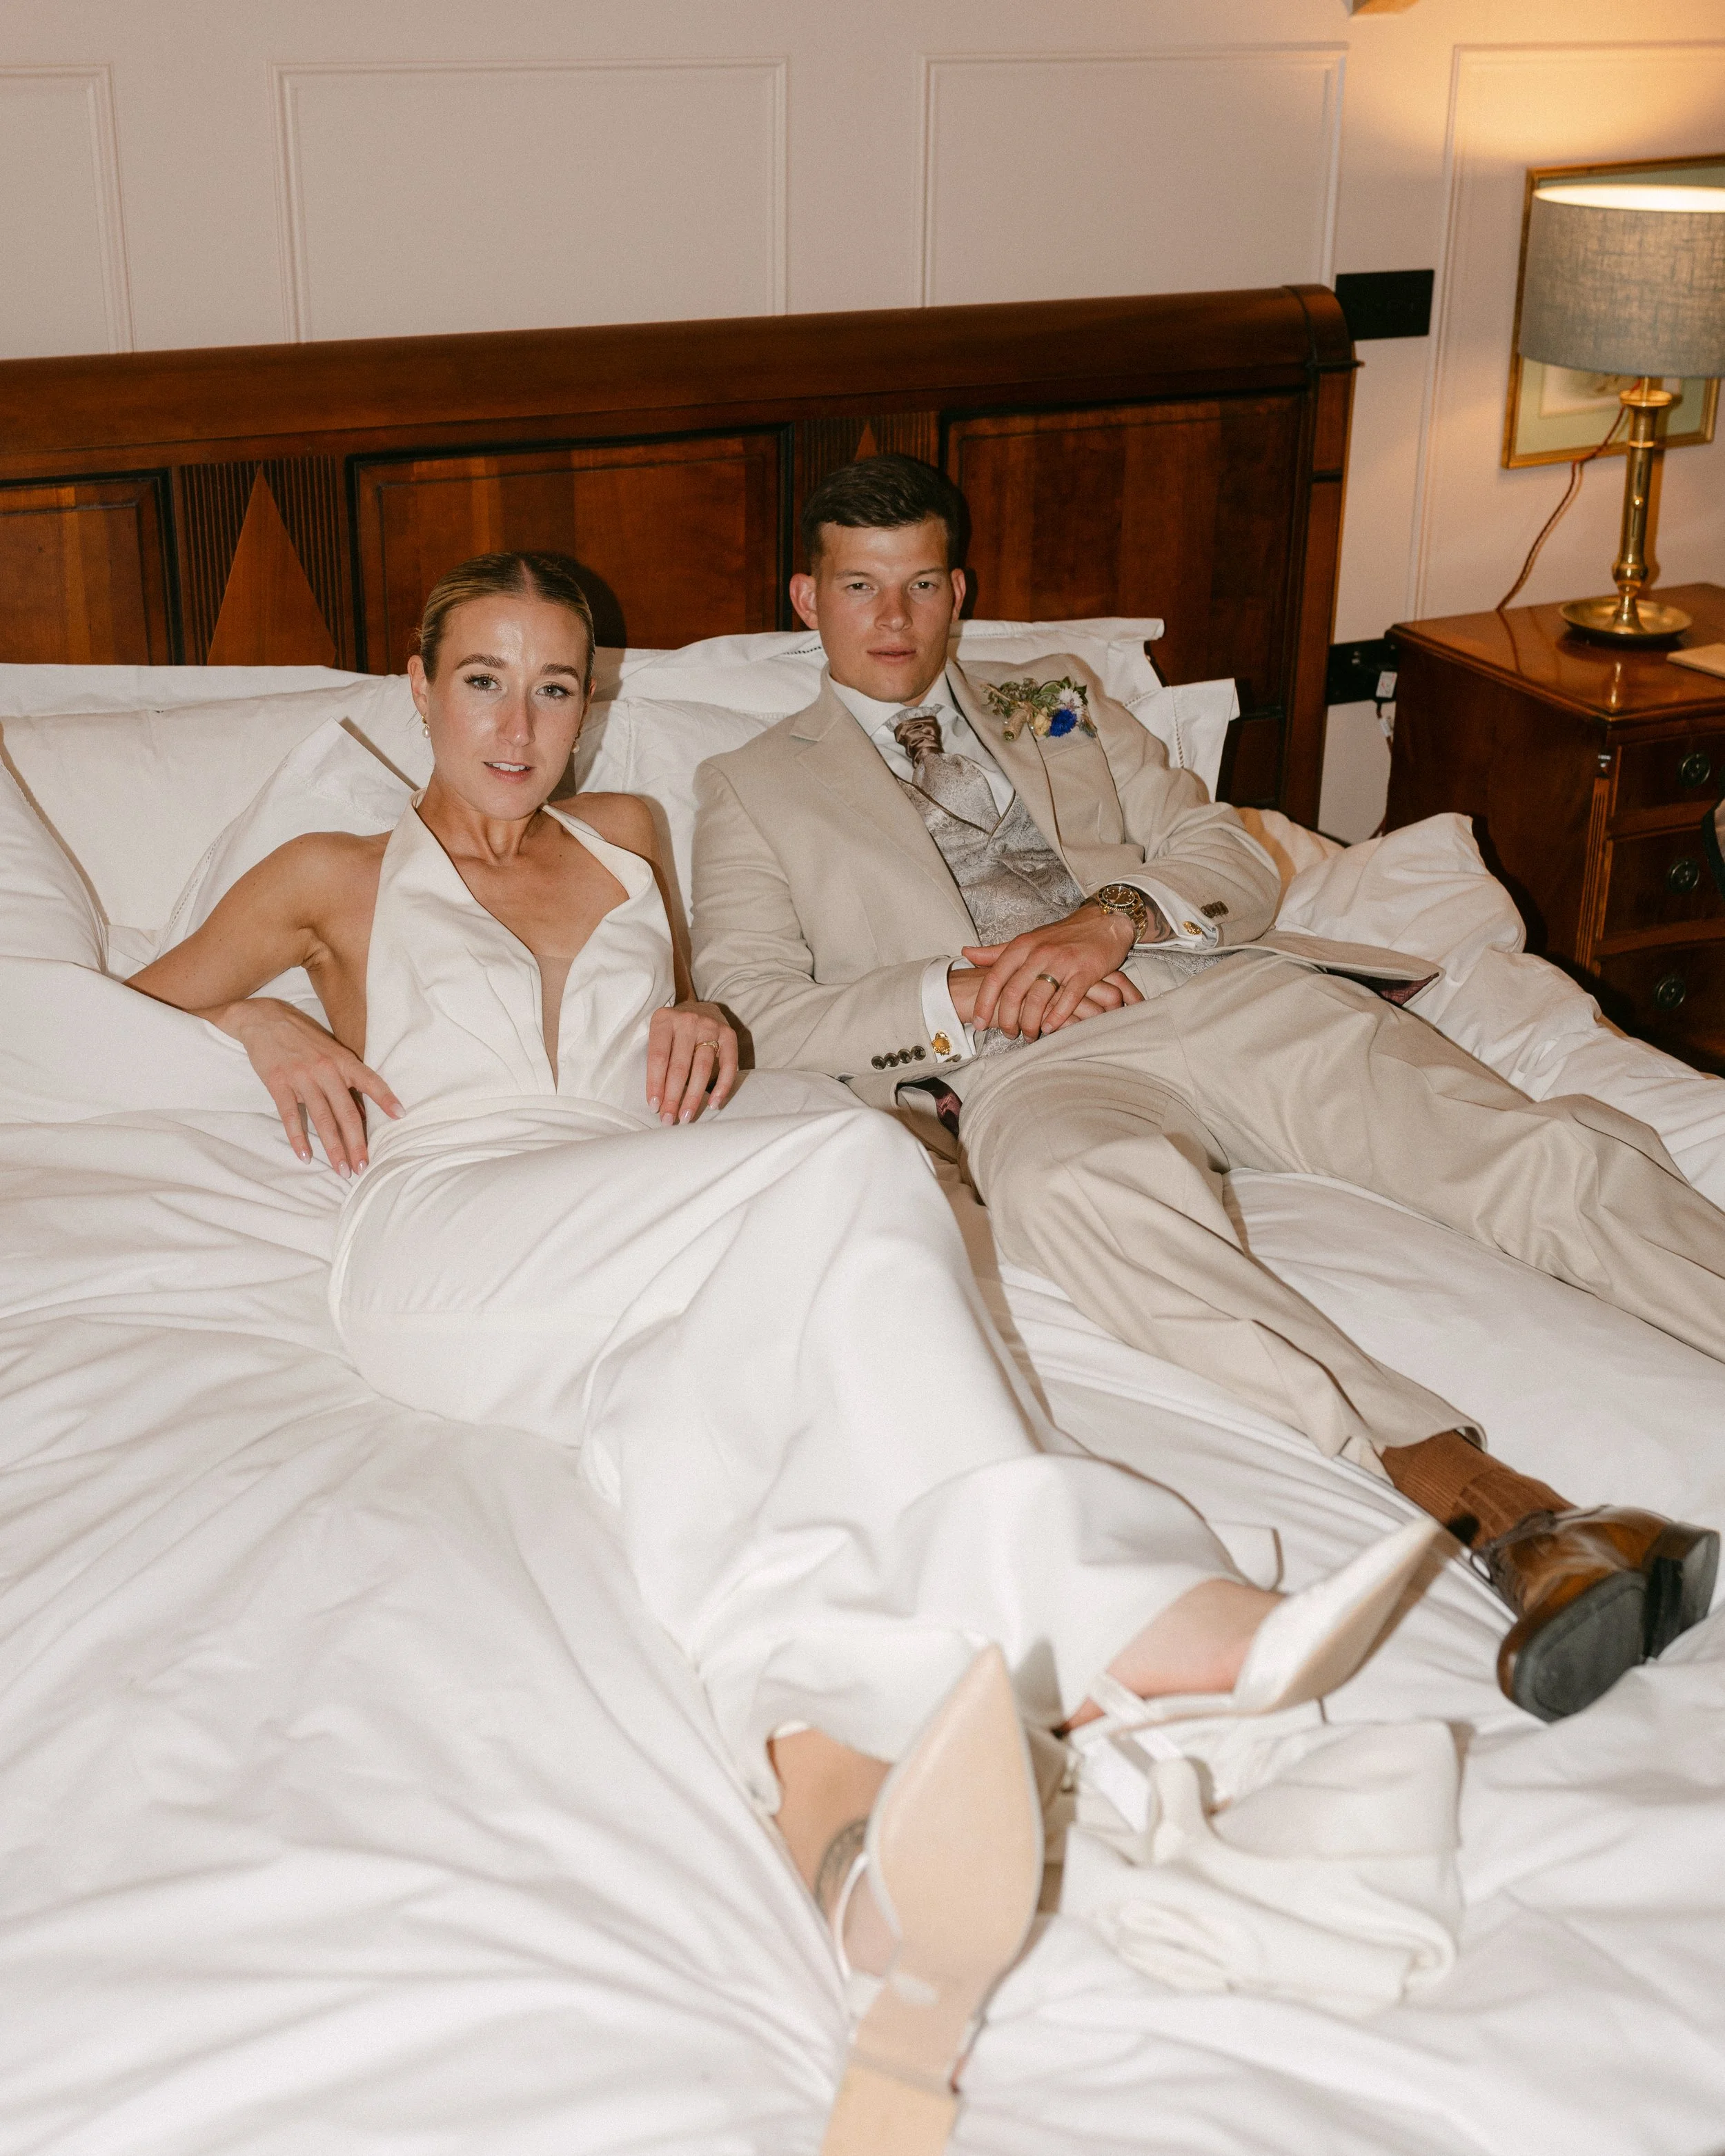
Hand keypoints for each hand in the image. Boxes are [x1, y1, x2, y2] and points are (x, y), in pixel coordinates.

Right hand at [219, 997, 401, 1174]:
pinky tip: (306, 1156)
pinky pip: (290, 1116)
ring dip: (333, 1147)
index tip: (401, 1116)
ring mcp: (302, 1077)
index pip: (370, 1081)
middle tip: (363, 1167)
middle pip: (346, 1112)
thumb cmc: (303, 1038)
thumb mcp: (331, 1051)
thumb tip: (364, 1114)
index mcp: (343, 1060)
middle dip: (357, 1142)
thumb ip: (346, 1080)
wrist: (265, 1019)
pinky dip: (298, 1138)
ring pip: (322, 1119)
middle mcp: (326, 1069)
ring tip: (342, 1170)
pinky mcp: (278, 1083)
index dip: (386, 1098)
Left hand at [648, 1001, 738, 1124]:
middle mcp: (687, 1021)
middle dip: (673, 1097)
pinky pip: (728, 1065)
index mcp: (663, 1020)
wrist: (697, 1008)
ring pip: (702, 1068)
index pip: (658, 1057)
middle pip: (680, 1066)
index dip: (655, 1084)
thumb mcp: (658, 1036)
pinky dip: (722, 1086)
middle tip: (668, 1120)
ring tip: (686, 1116)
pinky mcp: (729, 1034)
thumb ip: (657, 1061)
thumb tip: (658, 1103)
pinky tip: (714, 1104)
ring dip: (694, 1096)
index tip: (653, 1107)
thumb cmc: (672, 1031)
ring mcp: (710, 1027)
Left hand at [960, 904, 1136, 1039]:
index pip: (995, 978)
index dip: (984, 1003)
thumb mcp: (1027, 940)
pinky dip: (1058, 1016)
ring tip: (1029, 1034)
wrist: (1103, 921)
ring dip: (1031, 1022)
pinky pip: (1068, 997)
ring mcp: (1062, 961)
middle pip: (1014, 992)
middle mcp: (1039, 952)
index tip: (978, 1023)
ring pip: (1039, 998)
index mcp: (1022, 946)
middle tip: (1008, 1034)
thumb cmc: (1062, 936)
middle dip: (1008, 1019)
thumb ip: (997, 952)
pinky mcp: (1086, 970)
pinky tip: (1051, 1028)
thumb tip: (966, 953)